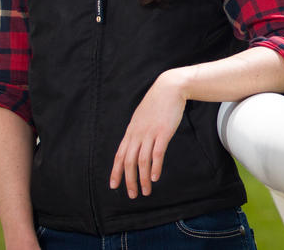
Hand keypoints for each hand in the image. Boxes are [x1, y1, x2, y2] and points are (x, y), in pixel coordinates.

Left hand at [109, 69, 188, 198]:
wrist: (169, 88)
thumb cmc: (157, 103)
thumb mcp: (142, 118)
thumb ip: (138, 131)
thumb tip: (135, 144)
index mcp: (131, 132)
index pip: (119, 155)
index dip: (115, 172)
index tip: (114, 186)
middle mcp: (137, 134)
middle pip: (128, 161)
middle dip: (129, 180)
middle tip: (132, 194)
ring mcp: (150, 133)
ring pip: (142, 161)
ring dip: (143, 178)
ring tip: (145, 191)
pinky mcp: (163, 132)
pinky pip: (157, 153)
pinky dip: (155, 167)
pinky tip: (155, 177)